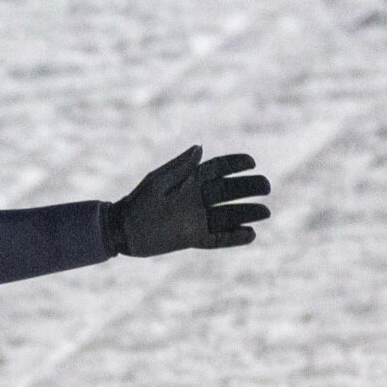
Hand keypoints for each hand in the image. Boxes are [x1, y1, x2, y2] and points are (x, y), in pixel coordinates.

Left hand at [107, 147, 270, 256]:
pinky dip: (233, 237)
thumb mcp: (158, 181)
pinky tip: (250, 235)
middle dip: (250, 188)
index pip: (219, 168)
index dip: (236, 164)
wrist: (121, 230)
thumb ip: (180, 166)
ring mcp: (197, 219)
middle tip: (266, 187)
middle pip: (230, 191)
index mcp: (190, 180)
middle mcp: (198, 198)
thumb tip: (200, 148)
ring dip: (247, 213)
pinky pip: (217, 238)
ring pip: (228, 215)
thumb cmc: (137, 202)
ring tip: (265, 213)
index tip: (251, 162)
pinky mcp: (193, 238)